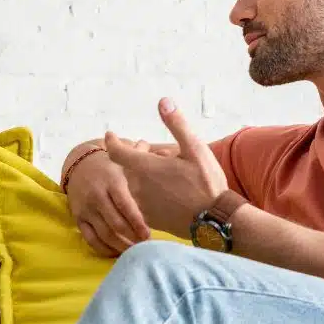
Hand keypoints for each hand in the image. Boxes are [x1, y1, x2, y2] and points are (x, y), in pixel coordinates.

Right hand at [65, 146, 151, 256]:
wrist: (80, 165)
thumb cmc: (112, 166)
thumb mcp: (125, 161)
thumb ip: (145, 160)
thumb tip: (168, 152)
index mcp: (111, 181)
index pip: (125, 205)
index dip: (137, 222)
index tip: (149, 234)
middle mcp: (97, 195)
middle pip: (116, 223)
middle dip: (132, 238)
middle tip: (146, 247)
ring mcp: (86, 208)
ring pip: (104, 234)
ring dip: (121, 246)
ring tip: (136, 252)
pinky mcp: (78, 218)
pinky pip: (90, 239)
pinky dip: (104, 249)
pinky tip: (118, 253)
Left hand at [104, 98, 227, 236]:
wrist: (214, 221)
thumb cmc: (207, 183)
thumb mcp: (196, 149)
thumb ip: (177, 124)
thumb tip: (163, 101)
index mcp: (146, 168)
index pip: (116, 152)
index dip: (112, 141)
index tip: (110, 135)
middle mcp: (138, 187)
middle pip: (125, 167)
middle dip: (134, 154)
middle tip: (146, 148)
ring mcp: (141, 204)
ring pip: (132, 184)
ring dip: (139, 174)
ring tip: (159, 170)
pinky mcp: (148, 218)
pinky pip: (138, 201)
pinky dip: (143, 191)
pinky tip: (161, 189)